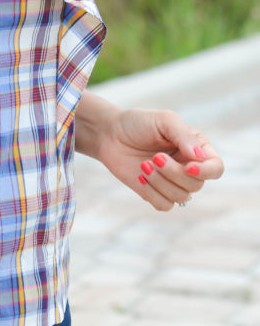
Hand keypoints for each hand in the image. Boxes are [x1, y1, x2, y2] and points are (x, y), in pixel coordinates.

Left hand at [95, 108, 223, 210]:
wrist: (110, 134)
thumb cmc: (138, 123)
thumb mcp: (164, 120)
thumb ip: (184, 136)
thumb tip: (199, 158)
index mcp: (197, 149)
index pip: (216, 168)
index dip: (206, 172)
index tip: (188, 166)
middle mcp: (188, 168)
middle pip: (196, 185)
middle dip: (174, 173)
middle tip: (154, 157)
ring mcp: (172, 182)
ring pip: (181, 197)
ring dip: (160, 182)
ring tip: (144, 165)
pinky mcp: (155, 193)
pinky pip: (164, 205)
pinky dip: (152, 193)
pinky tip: (140, 176)